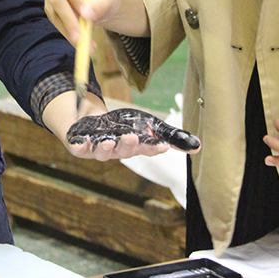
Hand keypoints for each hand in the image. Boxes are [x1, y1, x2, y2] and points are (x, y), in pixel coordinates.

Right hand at [44, 0, 122, 44]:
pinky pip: (56, 23)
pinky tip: (82, 42)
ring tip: (87, 45)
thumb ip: (101, 3)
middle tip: (81, 37)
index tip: (85, 14)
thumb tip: (86, 15)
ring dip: (69, 31)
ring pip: (54, 14)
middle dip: (68, 18)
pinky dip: (68, 35)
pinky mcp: (52, 9)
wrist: (104, 6)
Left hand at [66, 107, 200, 160]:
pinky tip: (81, 143)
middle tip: (132, 137)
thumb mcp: (146, 127)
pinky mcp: (80, 147)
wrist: (88, 125)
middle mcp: (117, 152)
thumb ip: (168, 135)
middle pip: (124, 151)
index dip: (153, 148)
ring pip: (102, 152)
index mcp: (134, 147)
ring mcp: (97, 150)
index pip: (146, 149)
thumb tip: (198, 147)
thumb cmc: (121, 127)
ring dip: (107, 147)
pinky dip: (80, 146)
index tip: (162, 145)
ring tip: (109, 141)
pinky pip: (79, 148)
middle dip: (129, 145)